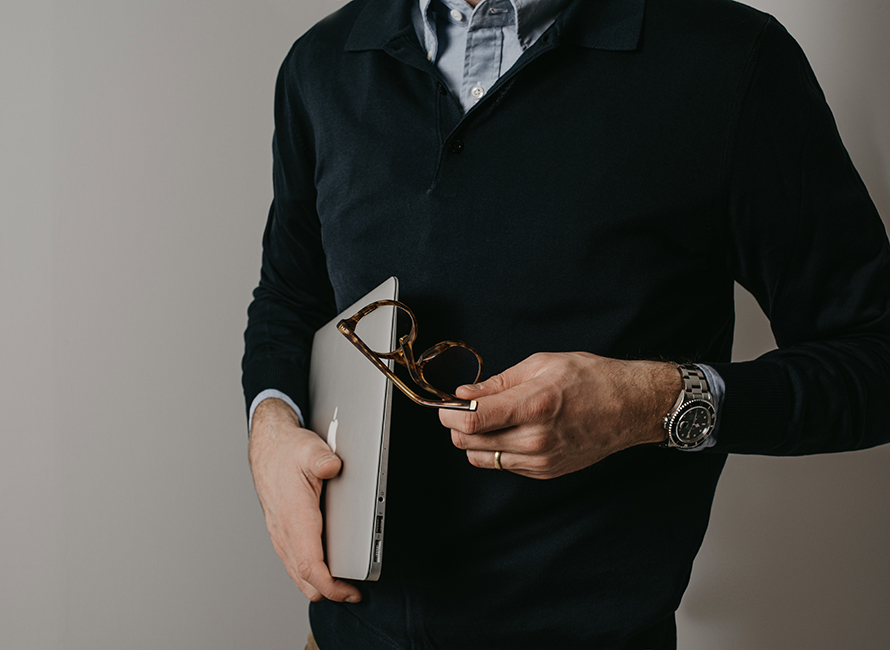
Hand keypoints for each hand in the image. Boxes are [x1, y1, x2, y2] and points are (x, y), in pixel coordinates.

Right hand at [248, 398, 361, 602]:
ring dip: (319, 584)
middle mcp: (284, 531)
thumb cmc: (288, 451)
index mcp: (294, 516)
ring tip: (346, 584)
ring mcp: (281, 535)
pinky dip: (310, 573)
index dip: (330, 585)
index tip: (350, 591)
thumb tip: (332, 466)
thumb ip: (321, 459)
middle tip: (354, 592)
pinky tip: (327, 568)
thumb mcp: (308, 449)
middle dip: (329, 591)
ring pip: (297, 574)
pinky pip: (294, 563)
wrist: (267, 448)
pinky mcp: (282, 533)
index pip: (309, 565)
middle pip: (304, 579)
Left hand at [439, 352, 679, 478]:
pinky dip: (496, 449)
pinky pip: (503, 465)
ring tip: (487, 419)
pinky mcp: (545, 472)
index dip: (449, 413)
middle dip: (456, 425)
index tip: (447, 403)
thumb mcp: (543, 365)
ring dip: (474, 439)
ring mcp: (541, 460)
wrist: (631, 407)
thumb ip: (499, 382)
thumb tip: (466, 394)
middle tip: (463, 408)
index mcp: (534, 406)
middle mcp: (535, 439)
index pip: (472, 421)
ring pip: (481, 458)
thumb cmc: (592, 379)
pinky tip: (511, 430)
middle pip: (469, 444)